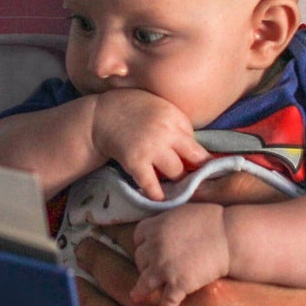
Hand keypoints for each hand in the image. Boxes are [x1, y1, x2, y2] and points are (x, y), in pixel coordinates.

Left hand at [73, 239, 305, 305]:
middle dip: (95, 263)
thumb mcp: (265, 263)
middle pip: (119, 286)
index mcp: (208, 283)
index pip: (143, 251)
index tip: (105, 227)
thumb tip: (189, 206)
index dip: (118, 236)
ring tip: (76, 287)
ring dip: (87, 303)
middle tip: (82, 250)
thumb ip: (226, 239)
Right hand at [86, 90, 209, 200]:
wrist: (101, 115)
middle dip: (194, 170)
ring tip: (174, 184)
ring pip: (177, 172)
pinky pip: (151, 183)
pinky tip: (160, 197)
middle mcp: (166, 132)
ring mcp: (151, 148)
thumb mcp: (161, 107)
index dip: (201, 158)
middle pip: (193, 158)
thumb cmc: (133, 110)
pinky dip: (157, 193)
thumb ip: (178, 125)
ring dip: (176, 179)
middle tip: (192, 179)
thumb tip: (197, 151)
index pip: (196, 143)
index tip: (204, 169)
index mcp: (174, 117)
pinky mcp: (135, 161)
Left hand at [129, 202, 230, 305]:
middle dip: (145, 265)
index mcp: (156, 227)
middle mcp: (155, 247)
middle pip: (140, 259)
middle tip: (152, 269)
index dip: (142, 244)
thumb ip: (167, 221)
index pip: (138, 237)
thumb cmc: (212, 221)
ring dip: (140, 291)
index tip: (146, 250)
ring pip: (145, 283)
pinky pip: (167, 300)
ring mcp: (165, 267)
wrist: (229, 236)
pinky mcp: (178, 284)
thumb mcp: (182, 212)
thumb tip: (163, 227)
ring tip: (136, 297)